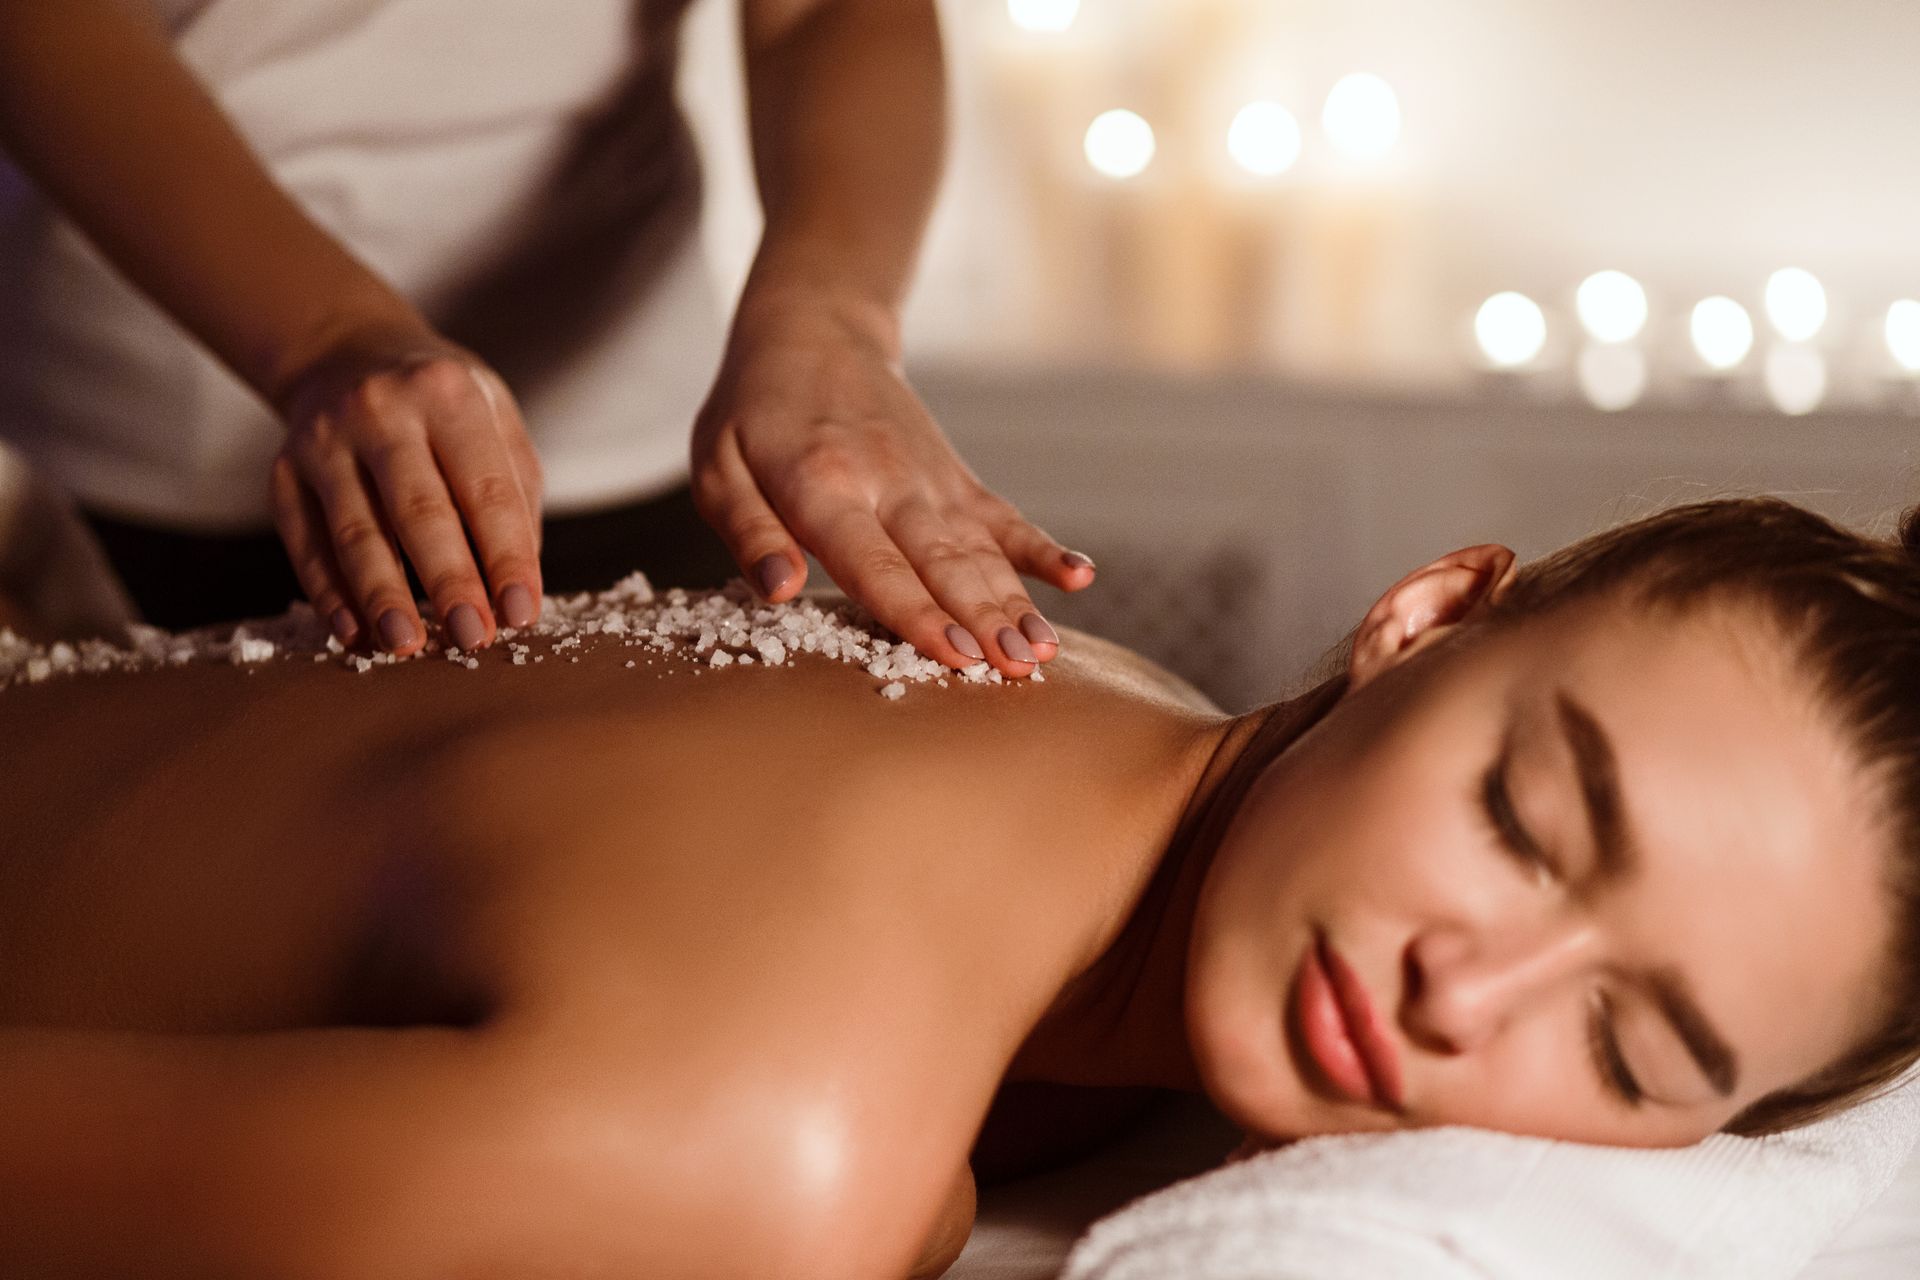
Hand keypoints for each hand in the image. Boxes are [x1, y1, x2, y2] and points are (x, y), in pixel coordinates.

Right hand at [267, 325, 545, 655]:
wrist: (347, 353)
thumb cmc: (442, 406)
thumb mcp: (495, 422)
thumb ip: (514, 497)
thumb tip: (516, 586)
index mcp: (447, 394)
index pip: (485, 487)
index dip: (505, 555)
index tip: (521, 612)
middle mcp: (380, 411)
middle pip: (417, 509)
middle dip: (449, 580)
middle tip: (474, 637)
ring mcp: (323, 441)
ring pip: (354, 531)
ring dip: (382, 595)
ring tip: (407, 645)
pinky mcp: (283, 473)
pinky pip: (304, 543)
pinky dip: (328, 593)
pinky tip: (353, 632)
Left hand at [691, 298, 1094, 676]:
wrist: (814, 330)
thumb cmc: (753, 412)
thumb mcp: (718, 466)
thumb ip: (748, 531)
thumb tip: (779, 589)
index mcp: (823, 484)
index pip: (875, 561)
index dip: (917, 611)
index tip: (955, 655)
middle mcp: (888, 482)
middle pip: (942, 562)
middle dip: (983, 619)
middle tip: (1017, 671)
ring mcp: (930, 480)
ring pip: (980, 549)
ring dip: (1016, 603)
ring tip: (1045, 653)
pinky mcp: (955, 479)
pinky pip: (1004, 518)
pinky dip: (1043, 549)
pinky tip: (1080, 577)